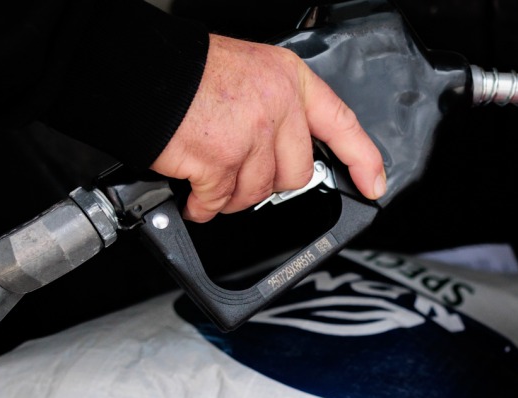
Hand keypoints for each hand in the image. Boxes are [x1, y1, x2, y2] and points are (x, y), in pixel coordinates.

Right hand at [151, 34, 386, 222]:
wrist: (143, 72)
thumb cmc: (187, 73)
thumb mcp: (250, 74)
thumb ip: (276, 108)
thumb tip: (285, 151)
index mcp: (290, 81)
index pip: (341, 122)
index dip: (363, 158)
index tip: (374, 184)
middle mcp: (278, 106)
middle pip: (295, 173)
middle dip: (267, 182)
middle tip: (239, 171)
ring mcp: (252, 136)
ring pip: (257, 192)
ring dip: (231, 195)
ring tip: (209, 176)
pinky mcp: (222, 162)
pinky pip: (220, 202)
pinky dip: (204, 205)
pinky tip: (194, 192)